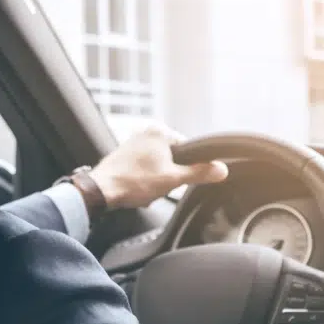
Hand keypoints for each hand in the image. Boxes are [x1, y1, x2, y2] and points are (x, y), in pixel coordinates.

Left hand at [89, 123, 227, 209]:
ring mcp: (132, 143)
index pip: (187, 150)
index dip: (186, 168)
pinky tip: (137, 189)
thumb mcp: (173, 180)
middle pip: (172, 159)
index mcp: (160, 132)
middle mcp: (145, 132)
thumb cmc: (135, 183)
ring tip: (145, 188)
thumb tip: (222, 169)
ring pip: (158, 166)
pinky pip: (143, 169)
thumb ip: (199, 173)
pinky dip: (144, 180)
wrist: (101, 191)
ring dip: (156, 180)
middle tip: (158, 186)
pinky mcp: (123, 155)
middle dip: (168, 176)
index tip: (177, 180)